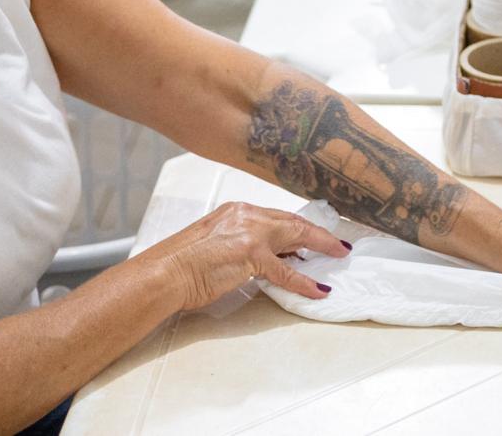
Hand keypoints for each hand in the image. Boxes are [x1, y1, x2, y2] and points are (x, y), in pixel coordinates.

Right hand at [145, 200, 349, 311]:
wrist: (163, 273)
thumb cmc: (179, 264)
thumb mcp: (213, 244)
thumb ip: (238, 245)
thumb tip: (261, 259)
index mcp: (235, 211)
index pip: (275, 216)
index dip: (297, 227)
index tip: (312, 233)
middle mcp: (245, 215)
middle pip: (291, 222)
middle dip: (317, 233)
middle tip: (336, 243)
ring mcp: (250, 234)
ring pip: (296, 238)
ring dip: (320, 248)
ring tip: (337, 256)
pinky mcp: (251, 256)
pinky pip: (286, 272)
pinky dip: (304, 282)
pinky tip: (318, 289)